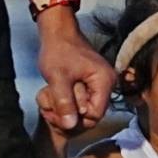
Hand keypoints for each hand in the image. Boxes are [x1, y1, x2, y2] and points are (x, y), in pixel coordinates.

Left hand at [32, 17, 111, 134]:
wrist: (58, 32)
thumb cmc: (59, 49)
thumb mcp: (58, 77)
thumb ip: (64, 102)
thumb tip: (70, 126)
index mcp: (104, 82)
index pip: (95, 115)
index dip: (75, 119)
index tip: (57, 112)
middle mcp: (107, 84)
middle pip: (90, 115)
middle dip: (68, 114)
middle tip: (49, 108)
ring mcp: (100, 84)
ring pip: (84, 109)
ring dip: (65, 108)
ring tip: (50, 98)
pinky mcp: (92, 84)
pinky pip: (82, 101)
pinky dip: (67, 101)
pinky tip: (54, 94)